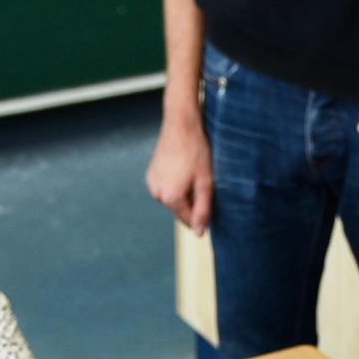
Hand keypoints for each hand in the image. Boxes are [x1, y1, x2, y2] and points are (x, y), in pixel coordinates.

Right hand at [147, 109, 213, 232]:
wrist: (180, 125)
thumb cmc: (196, 151)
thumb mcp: (205, 183)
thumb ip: (203, 210)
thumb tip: (199, 233)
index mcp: (170, 198)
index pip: (188, 220)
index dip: (202, 212)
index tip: (208, 195)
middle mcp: (157, 194)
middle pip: (180, 209)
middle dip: (192, 200)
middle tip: (200, 179)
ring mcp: (152, 183)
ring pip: (173, 198)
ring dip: (184, 191)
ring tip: (190, 171)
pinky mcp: (151, 174)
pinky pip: (166, 187)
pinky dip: (175, 183)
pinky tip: (182, 167)